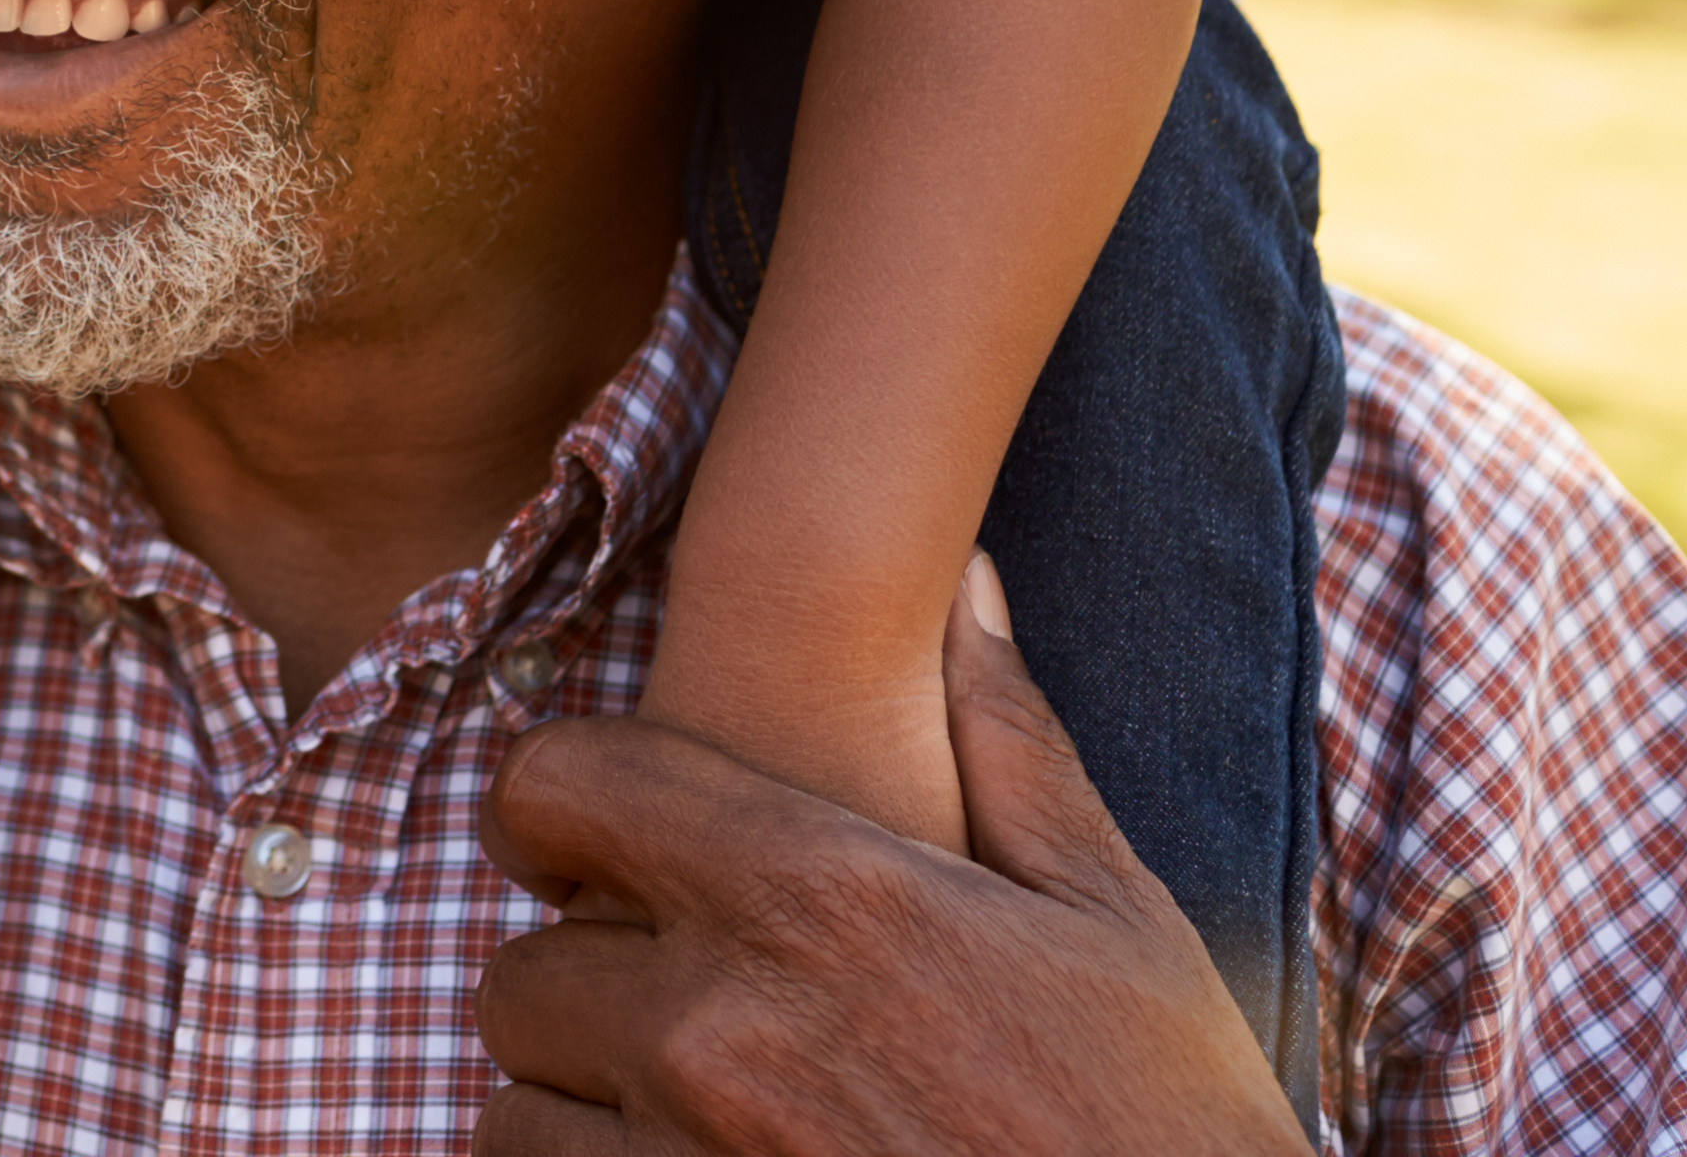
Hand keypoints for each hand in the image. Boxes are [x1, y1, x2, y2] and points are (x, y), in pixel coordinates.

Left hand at [471, 560, 1305, 1154]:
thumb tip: (967, 584)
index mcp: (815, 896)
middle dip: (583, 988)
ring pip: (516, 1110)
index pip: (559, 786)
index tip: (588, 848)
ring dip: (579, 1110)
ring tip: (685, 1116)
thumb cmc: (1170, 1124)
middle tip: (674, 1013)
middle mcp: (722, 1027)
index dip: (556, 807)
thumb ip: (1009, 742)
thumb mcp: (1113, 922)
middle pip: (519, 972)